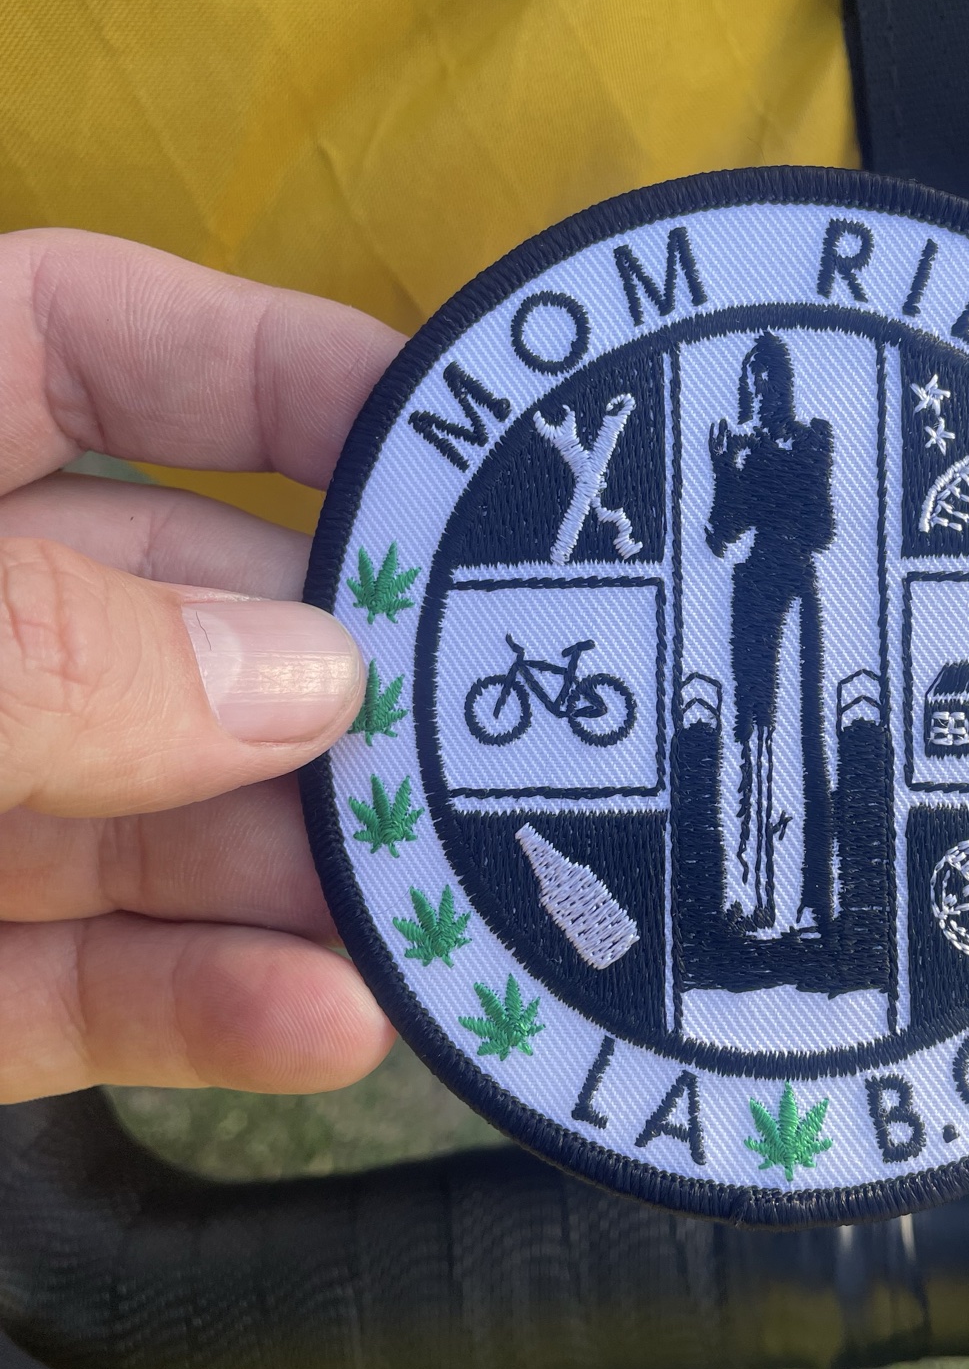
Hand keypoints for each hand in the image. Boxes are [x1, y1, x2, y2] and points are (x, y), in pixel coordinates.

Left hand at [0, 229, 404, 1102]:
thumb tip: (309, 678)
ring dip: (301, 873)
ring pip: (150, 820)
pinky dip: (195, 1008)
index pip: (87, 343)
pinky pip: (71, 987)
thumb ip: (51, 657)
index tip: (470, 454)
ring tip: (461, 912)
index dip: (284, 376)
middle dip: (337, 682)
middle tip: (517, 737)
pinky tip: (330, 1025)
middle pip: (168, 616)